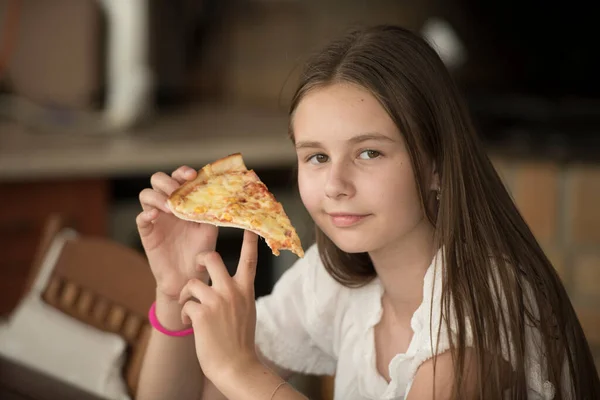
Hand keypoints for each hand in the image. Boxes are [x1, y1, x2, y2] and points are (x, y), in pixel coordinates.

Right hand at [136, 166, 218, 300]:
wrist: (189, 275)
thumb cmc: (200, 250)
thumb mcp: (210, 228)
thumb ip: (211, 210)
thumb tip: (220, 193)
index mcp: (183, 200)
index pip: (178, 177)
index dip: (182, 172)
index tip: (192, 176)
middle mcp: (168, 205)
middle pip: (158, 180)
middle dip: (167, 181)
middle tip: (176, 191)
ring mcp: (156, 217)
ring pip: (146, 194)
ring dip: (157, 196)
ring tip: (170, 208)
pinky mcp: (147, 232)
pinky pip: (140, 218)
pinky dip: (146, 214)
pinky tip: (156, 216)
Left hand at [179, 230, 260, 383]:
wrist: (236, 366)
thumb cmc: (240, 342)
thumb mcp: (247, 312)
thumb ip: (239, 295)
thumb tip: (232, 287)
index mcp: (245, 289)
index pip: (249, 259)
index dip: (249, 240)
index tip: (249, 224)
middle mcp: (232, 291)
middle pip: (210, 258)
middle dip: (199, 259)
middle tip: (197, 269)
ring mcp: (217, 301)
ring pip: (192, 282)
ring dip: (187, 296)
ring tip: (192, 312)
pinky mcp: (202, 314)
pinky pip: (185, 304)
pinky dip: (185, 315)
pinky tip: (191, 326)